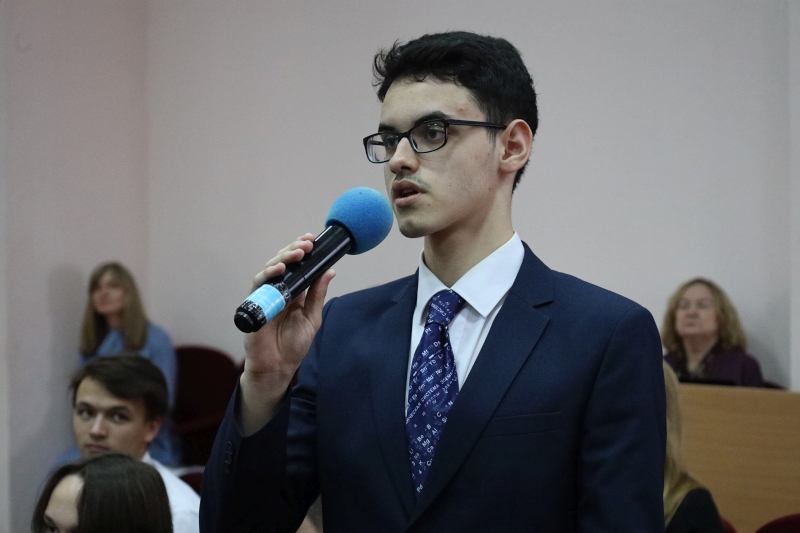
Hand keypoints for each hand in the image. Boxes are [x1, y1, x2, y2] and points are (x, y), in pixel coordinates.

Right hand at [239, 233, 334, 433]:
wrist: (278, 368)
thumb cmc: (293, 345)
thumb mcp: (312, 317)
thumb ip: (318, 294)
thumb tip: (330, 271)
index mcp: (293, 292)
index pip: (296, 266)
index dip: (301, 250)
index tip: (312, 240)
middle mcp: (277, 290)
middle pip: (282, 263)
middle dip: (293, 250)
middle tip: (306, 244)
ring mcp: (264, 296)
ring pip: (269, 270)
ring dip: (282, 259)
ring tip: (296, 254)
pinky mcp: (253, 305)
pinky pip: (257, 286)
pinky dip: (267, 276)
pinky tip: (278, 270)